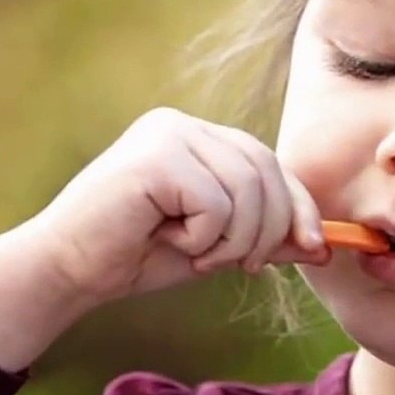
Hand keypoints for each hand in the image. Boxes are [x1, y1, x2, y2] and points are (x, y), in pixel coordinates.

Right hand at [28, 107, 328, 303]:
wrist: (71, 269)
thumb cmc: (139, 256)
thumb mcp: (218, 246)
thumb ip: (265, 238)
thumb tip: (323, 246)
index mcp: (200, 138)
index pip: (271, 164)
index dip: (300, 207)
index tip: (315, 249)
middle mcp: (185, 125)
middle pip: (267, 173)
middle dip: (270, 230)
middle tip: (243, 266)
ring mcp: (169, 134)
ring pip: (248, 190)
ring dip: (235, 240)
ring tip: (200, 255)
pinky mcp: (156, 155)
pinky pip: (216, 204)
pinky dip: (204, 238)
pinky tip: (170, 240)